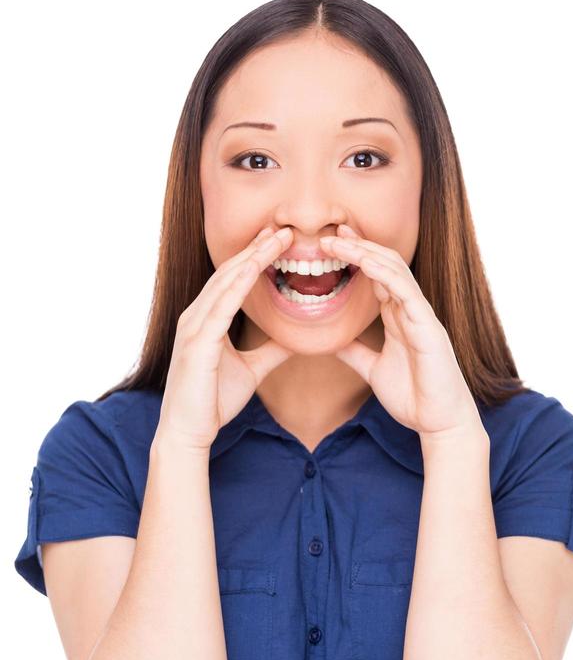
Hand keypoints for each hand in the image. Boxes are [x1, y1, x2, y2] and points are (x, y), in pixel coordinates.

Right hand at [156, 226, 294, 453]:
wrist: (189, 431)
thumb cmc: (213, 401)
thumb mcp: (252, 370)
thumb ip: (272, 351)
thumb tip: (296, 340)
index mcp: (206, 319)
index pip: (233, 280)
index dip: (256, 258)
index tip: (280, 240)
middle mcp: (196, 316)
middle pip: (229, 273)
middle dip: (256, 249)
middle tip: (282, 228)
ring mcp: (193, 326)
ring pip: (225, 283)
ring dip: (251, 259)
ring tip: (276, 240)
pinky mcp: (197, 342)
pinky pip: (220, 306)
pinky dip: (238, 285)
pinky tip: (255, 269)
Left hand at [319, 225, 484, 439]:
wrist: (439, 422)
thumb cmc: (414, 396)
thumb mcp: (373, 370)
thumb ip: (354, 353)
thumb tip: (330, 342)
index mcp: (399, 318)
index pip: (377, 276)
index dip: (356, 257)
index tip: (332, 243)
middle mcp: (411, 311)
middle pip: (386, 266)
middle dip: (359, 246)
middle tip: (332, 233)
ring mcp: (421, 316)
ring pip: (396, 271)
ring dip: (367, 253)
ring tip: (340, 243)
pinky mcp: (428, 327)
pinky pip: (408, 292)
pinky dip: (386, 275)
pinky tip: (365, 262)